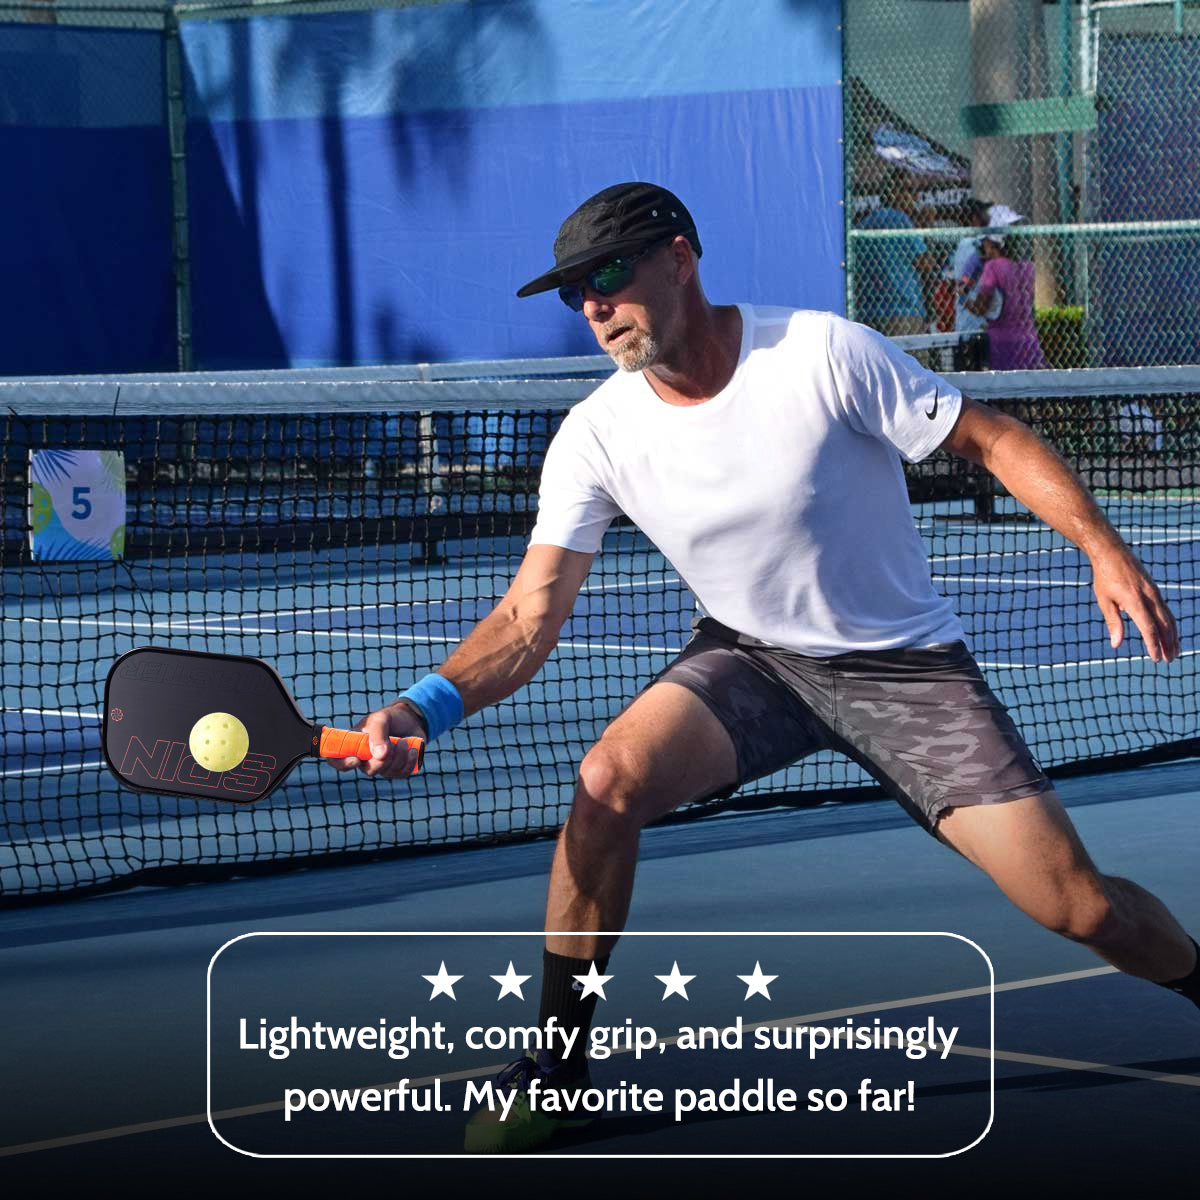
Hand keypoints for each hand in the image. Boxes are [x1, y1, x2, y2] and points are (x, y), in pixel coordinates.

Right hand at [329, 700, 427, 779]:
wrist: (410, 720)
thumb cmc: (390, 718)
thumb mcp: (381, 719)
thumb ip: (378, 734)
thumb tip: (380, 756)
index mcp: (354, 745)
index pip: (337, 760)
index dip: (342, 764)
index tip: (356, 760)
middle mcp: (365, 759)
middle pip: (370, 771)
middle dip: (384, 759)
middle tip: (395, 743)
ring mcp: (382, 766)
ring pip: (388, 772)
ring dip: (400, 756)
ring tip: (404, 742)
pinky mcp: (398, 769)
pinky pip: (402, 774)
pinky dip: (410, 762)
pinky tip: (412, 750)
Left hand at [1091, 548, 1179, 662]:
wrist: (1112, 553)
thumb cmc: (1104, 578)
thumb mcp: (1104, 601)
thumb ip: (1113, 622)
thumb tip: (1116, 644)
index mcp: (1135, 601)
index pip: (1148, 627)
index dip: (1153, 644)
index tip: (1156, 658)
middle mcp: (1149, 596)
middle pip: (1163, 624)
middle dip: (1167, 644)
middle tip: (1169, 660)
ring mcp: (1154, 592)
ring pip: (1168, 617)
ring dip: (1172, 635)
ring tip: (1173, 651)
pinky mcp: (1155, 590)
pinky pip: (1166, 610)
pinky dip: (1169, 623)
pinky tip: (1169, 633)